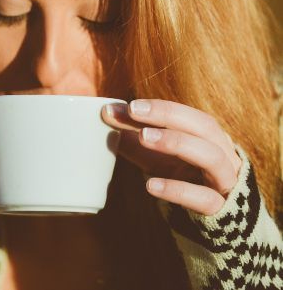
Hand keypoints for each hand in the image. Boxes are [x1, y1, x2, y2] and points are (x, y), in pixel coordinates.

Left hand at [102, 99, 242, 215]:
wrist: (213, 226)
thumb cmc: (181, 179)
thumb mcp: (156, 156)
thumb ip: (134, 135)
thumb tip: (107, 111)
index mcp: (210, 139)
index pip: (189, 116)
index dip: (162, 108)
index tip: (130, 106)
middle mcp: (224, 155)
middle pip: (205, 127)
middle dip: (169, 115)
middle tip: (134, 111)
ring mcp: (225, 182)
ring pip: (212, 157)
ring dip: (177, 142)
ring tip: (143, 137)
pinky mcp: (221, 210)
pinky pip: (204, 198)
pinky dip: (178, 189)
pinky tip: (150, 184)